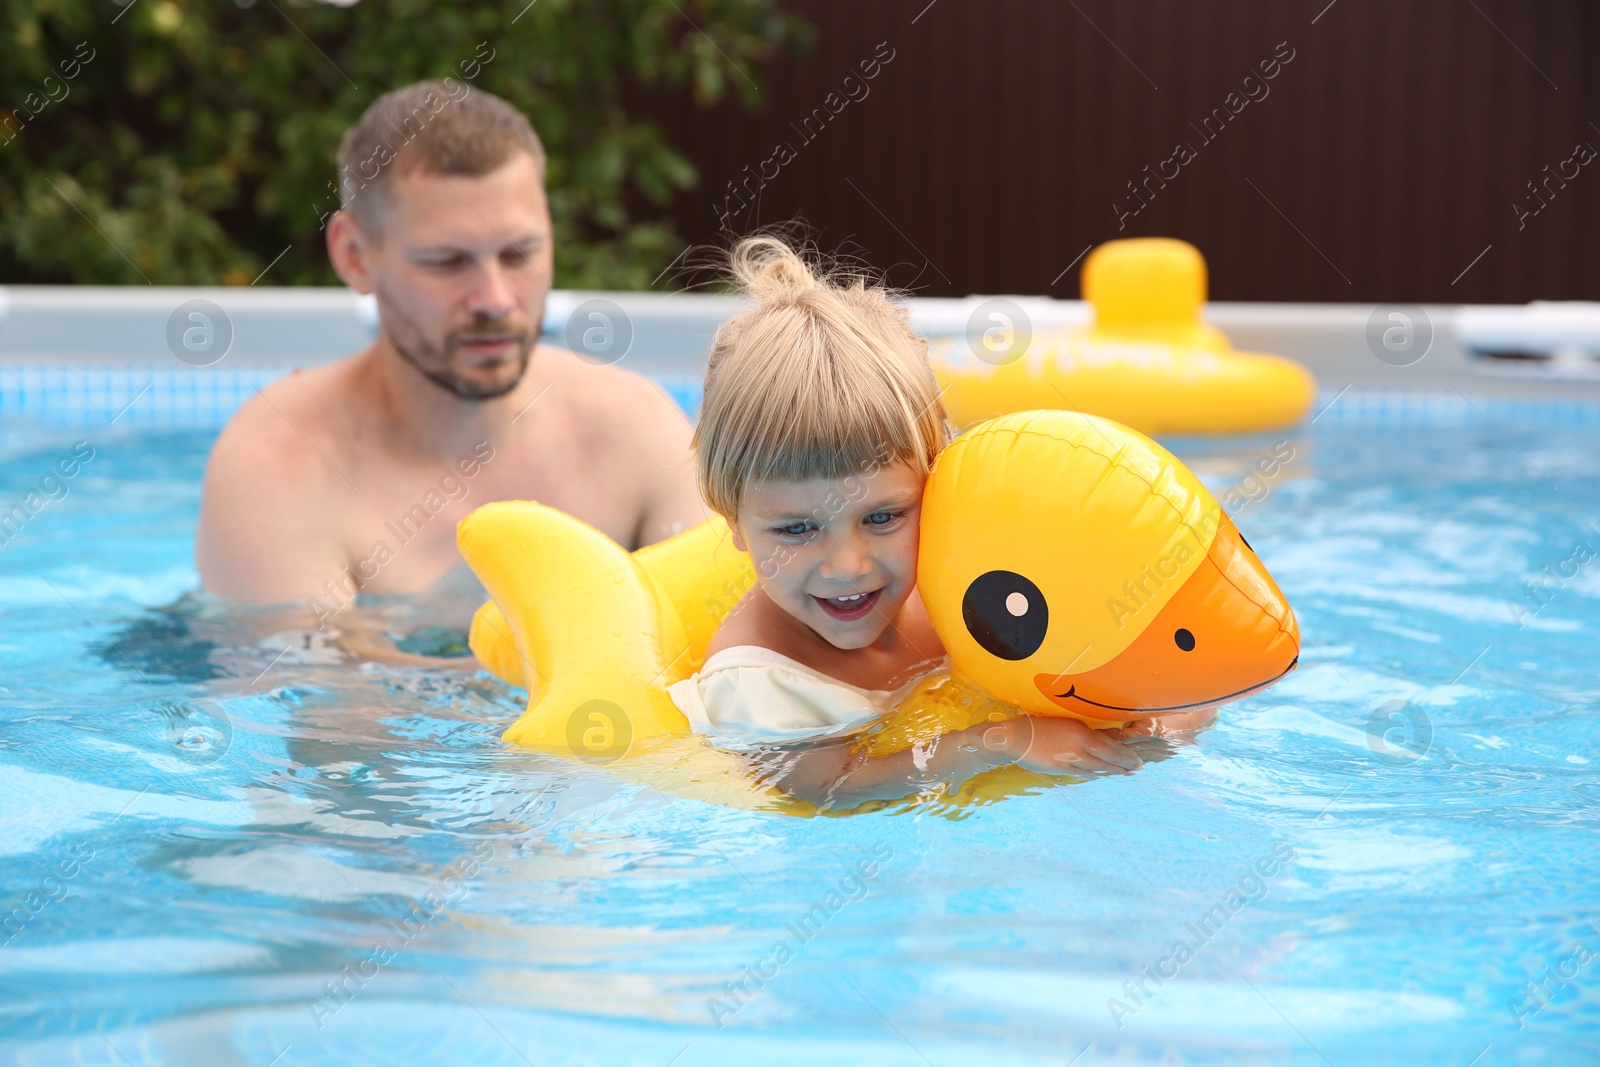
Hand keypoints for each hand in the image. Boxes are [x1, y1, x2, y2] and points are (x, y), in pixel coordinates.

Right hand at [982, 715, 1142, 774]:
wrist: (1015, 737)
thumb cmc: (1038, 727)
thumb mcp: (1064, 725)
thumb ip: (1083, 733)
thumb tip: (1102, 738)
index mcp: (1081, 731)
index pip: (1110, 744)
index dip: (1125, 752)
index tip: (1137, 758)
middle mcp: (1079, 745)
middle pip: (1109, 756)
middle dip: (1126, 763)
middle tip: (1139, 768)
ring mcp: (1071, 758)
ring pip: (1098, 766)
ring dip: (1114, 771)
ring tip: (1127, 774)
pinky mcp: (1061, 768)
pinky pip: (1082, 773)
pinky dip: (1094, 775)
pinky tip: (1101, 776)